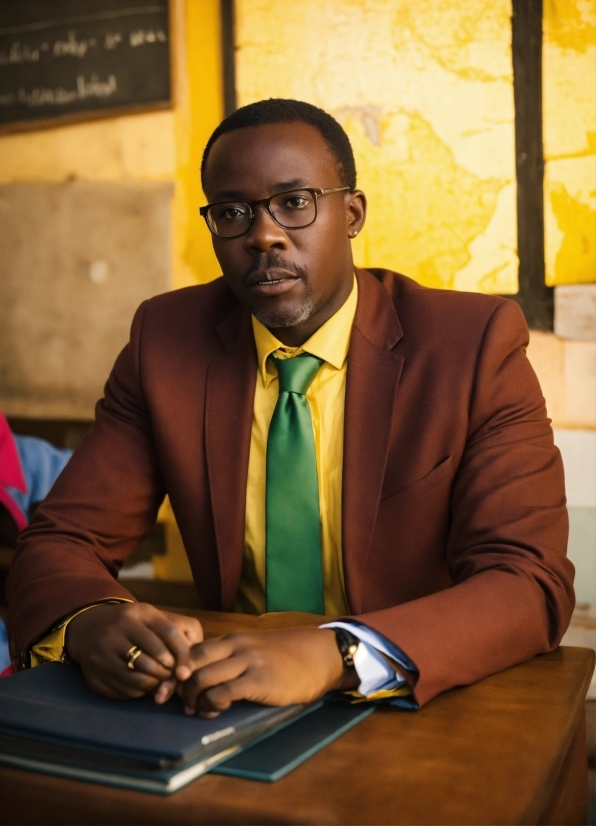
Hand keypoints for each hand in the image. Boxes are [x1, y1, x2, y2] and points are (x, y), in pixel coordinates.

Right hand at [65, 602, 202, 700]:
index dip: (183, 655)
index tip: (186, 669)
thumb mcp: (155, 619)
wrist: (90, 629)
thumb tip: (189, 669)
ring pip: (141, 679)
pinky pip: (126, 691)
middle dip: (169, 672)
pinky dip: (139, 692)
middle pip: (156, 660)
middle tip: (170, 675)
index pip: (169, 633)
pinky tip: (140, 684)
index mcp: (138, 613)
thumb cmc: (135, 626)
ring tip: (157, 679)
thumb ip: (180, 634)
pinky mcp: (95, 675)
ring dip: (155, 684)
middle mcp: (118, 630)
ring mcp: (103, 653)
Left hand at [175, 628, 358, 716]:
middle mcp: (235, 646)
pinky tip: (218, 711)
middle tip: (184, 704)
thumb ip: (230, 658)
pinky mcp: (259, 681)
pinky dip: (212, 705)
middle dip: (180, 687)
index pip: (192, 651)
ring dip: (194, 700)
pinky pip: (222, 693)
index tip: (172, 690)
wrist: (319, 655)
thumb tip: (202, 679)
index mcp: (231, 639)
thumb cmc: (286, 656)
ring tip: (200, 711)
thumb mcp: (254, 649)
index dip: (177, 672)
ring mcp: (246, 662)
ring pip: (202, 679)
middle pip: (191, 663)